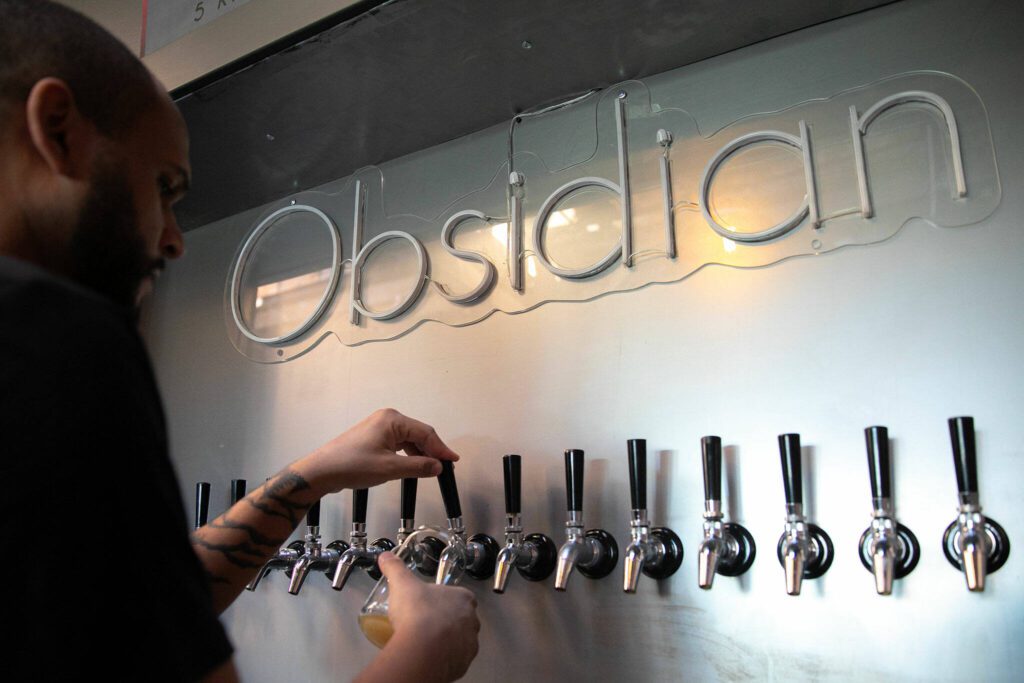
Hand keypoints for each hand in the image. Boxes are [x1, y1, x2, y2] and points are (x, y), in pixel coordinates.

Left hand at [295, 409, 458, 494]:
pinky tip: (413, 466)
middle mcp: (387, 418)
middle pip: (418, 433)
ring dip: (420, 453)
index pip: (425, 433)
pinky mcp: (373, 437)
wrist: (323, 471)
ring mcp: (379, 427)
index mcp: (392, 420)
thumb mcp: (390, 468)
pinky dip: (408, 454)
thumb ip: (418, 467)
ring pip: (409, 439)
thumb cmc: (353, 466)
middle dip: (432, 450)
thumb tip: (438, 466)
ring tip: (431, 469)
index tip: (453, 461)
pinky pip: (398, 443)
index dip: (441, 448)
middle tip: (445, 467)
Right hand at [378, 552, 479, 681]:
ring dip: (446, 641)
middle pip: (461, 619)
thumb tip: (387, 557)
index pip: (459, 596)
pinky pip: (455, 659)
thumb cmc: (418, 614)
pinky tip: (428, 657)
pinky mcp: (463, 664)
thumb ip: (396, 568)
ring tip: (425, 642)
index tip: (429, 604)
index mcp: (463, 598)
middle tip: (425, 624)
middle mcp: (471, 621)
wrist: (422, 650)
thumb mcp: (403, 585)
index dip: (443, 600)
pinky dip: (444, 658)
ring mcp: (469, 644)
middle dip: (445, 621)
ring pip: (459, 640)